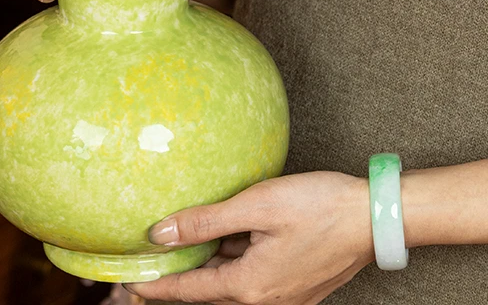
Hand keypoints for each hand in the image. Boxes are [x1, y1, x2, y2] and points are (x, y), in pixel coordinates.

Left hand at [126, 172, 373, 304]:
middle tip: (145, 270)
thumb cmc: (318, 207)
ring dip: (205, 269)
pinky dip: (229, 261)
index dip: (155, 288)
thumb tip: (161, 233)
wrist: (373, 216)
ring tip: (180, 245)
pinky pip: (249, 277)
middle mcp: (265, 300)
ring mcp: (282, 295)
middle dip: (177, 281)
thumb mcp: (255, 206)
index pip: (188, 292)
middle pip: (207, 293)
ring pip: (229, 283)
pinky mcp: (294, 284)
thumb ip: (205, 222)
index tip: (127, 288)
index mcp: (250, 287)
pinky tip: (223, 239)